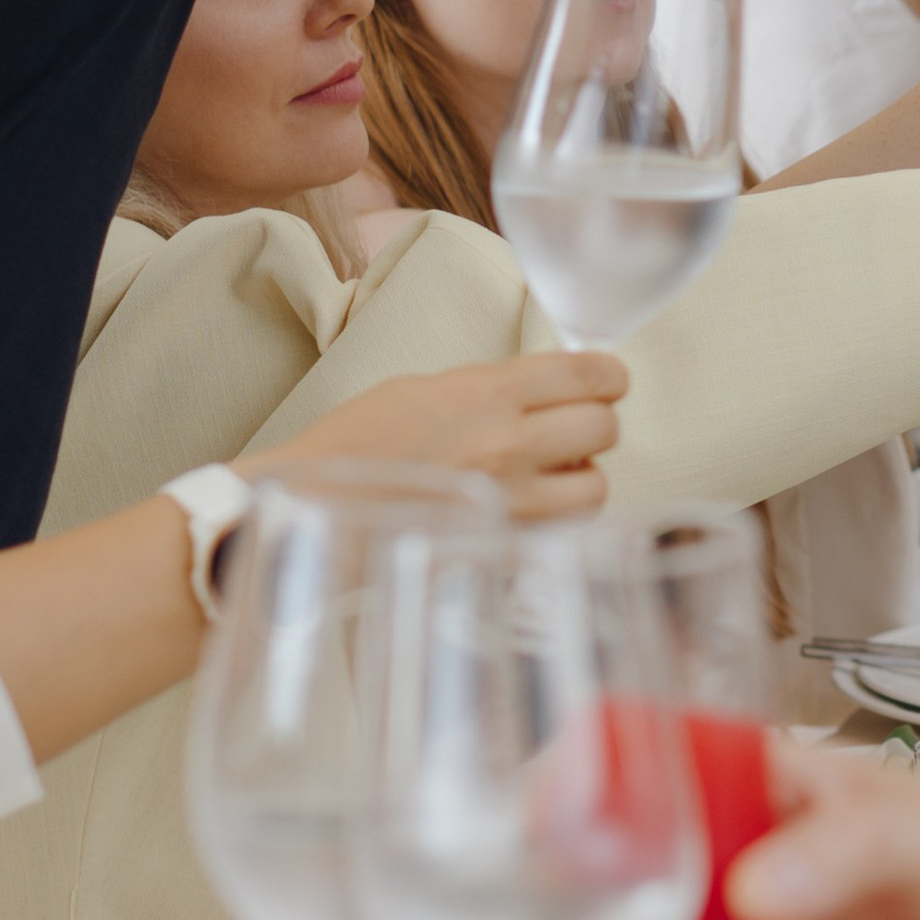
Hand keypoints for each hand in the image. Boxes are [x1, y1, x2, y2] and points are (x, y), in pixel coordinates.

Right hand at [287, 351, 627, 518]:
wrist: (311, 506)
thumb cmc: (354, 444)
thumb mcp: (424, 389)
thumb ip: (490, 389)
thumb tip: (541, 393)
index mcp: (486, 393)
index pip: (587, 374)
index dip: (608, 378)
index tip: (606, 383)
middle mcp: (507, 444)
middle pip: (604, 427)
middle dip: (595, 427)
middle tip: (572, 433)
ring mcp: (507, 501)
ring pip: (595, 487)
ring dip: (581, 480)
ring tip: (551, 479)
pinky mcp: (498, 545)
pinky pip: (559, 532)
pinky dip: (555, 522)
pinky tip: (527, 513)